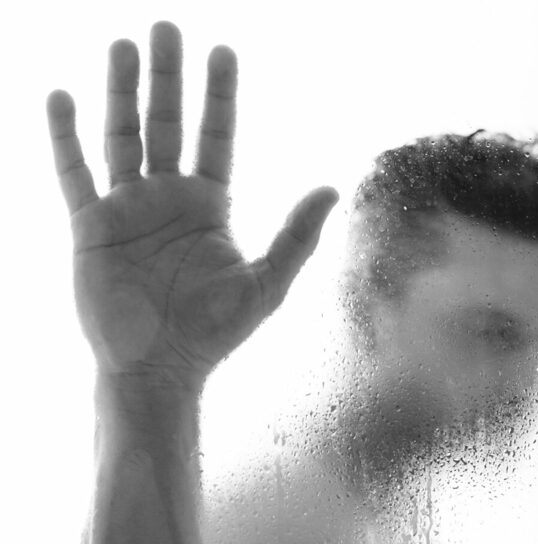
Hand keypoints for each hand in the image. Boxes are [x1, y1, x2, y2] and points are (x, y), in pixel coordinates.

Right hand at [47, 21, 337, 388]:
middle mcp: (167, 199)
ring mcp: (127, 210)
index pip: (216, 137)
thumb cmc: (213, 335)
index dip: (219, 96)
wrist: (158, 371)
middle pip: (167, 124)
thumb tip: (332, 189)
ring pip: (121, 136)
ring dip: (121, 92)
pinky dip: (65, 137)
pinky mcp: (90, 228)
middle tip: (167, 28)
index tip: (223, 51)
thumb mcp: (264, 284)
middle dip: (168, 78)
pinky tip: (62, 97)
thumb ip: (296, 237)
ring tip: (122, 45)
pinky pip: (74, 174)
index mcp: (208, 206)